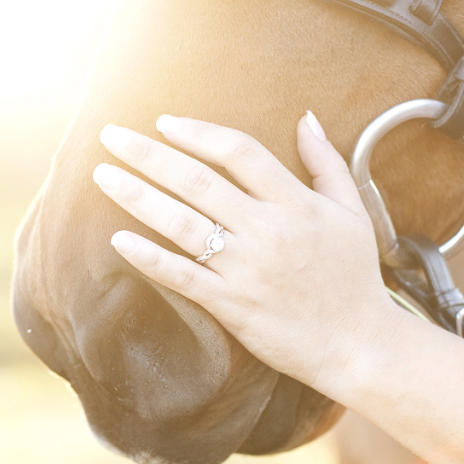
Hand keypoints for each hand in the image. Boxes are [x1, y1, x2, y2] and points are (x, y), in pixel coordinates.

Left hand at [92, 112, 399, 400]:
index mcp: (296, 203)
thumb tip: (306, 118)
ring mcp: (247, 269)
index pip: (238, 152)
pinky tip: (118, 240)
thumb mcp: (352, 212)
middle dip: (148, 154)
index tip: (165, 123)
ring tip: (103, 175)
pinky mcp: (233, 306)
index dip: (197, 133)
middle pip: (198, 180)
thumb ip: (327, 162)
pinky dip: (149, 257)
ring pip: (182, 223)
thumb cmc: (355, 278)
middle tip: (111, 135)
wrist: (360, 345)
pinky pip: (183, 277)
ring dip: (137, 196)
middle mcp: (268, 230)